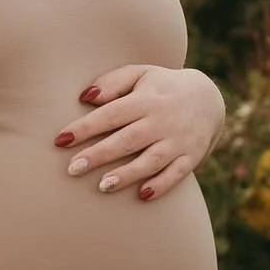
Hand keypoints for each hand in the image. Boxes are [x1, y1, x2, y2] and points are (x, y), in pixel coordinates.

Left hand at [53, 64, 225, 201]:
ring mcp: (177, 140)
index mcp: (145, 100)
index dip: (85, 127)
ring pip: (151, 160)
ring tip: (103, 186)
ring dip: (128, 174)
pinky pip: (177, 174)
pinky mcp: (191, 157)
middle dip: (99, 155)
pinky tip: (143, 195)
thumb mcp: (140, 74)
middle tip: (72, 169)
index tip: (60, 140)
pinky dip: (162, 185)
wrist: (208, 97)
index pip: (110, 114)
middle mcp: (161, 121)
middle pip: (127, 140)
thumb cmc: (161, 87)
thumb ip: (113, 82)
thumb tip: (85, 97)